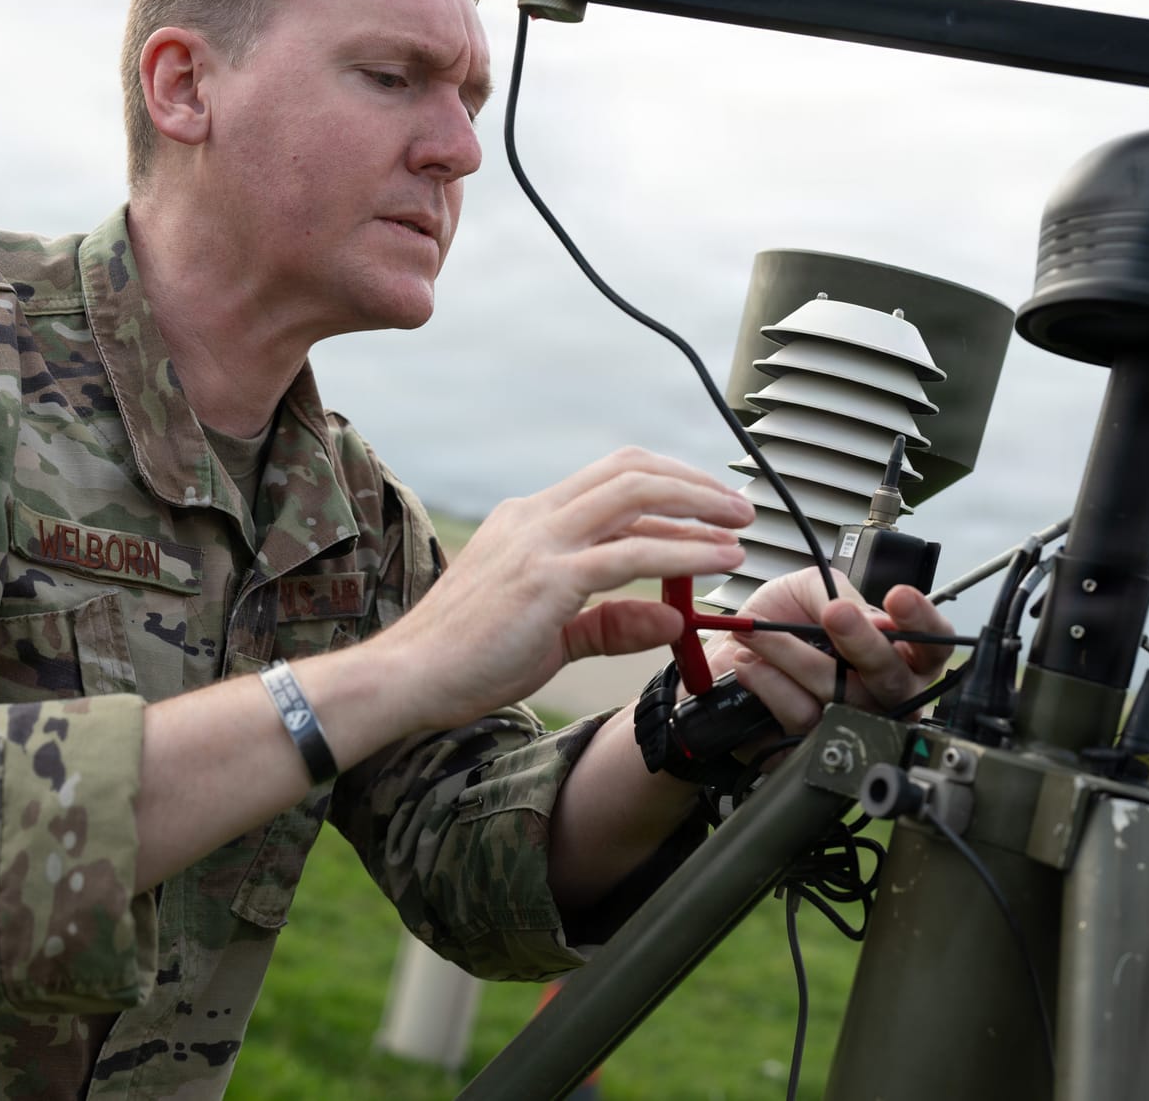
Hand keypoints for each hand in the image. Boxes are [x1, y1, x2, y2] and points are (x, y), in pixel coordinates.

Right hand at [391, 447, 752, 728]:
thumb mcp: (553, 636)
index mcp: (529, 521)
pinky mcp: (547, 579)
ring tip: (740, 530)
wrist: (408, 678)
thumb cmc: (465, 658)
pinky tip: (715, 564)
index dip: (668, 488)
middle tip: (739, 508)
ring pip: (636, 495)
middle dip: (694, 484)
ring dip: (699, 507)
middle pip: (631, 471)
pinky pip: (631, 555)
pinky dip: (683, 553)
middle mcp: (535, 518)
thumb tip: (674, 617)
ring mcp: (540, 542)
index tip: (707, 508)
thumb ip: (612, 624)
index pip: (611, 483)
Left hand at [707, 569, 955, 735]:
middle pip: (893, 677)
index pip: (933, 643)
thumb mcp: (807, 589)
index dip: (922, 623)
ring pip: (839, 695)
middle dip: (862, 642)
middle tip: (835, 614)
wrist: (725, 653)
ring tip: (759, 633)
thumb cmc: (777, 622)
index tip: (899, 598)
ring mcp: (852, 723)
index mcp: (898, 651)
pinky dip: (770, 683)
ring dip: (793, 655)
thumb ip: (839, 594)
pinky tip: (751, 664)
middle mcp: (883, 692)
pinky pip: (802, 716)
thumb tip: (878, 622)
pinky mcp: (813, 747)